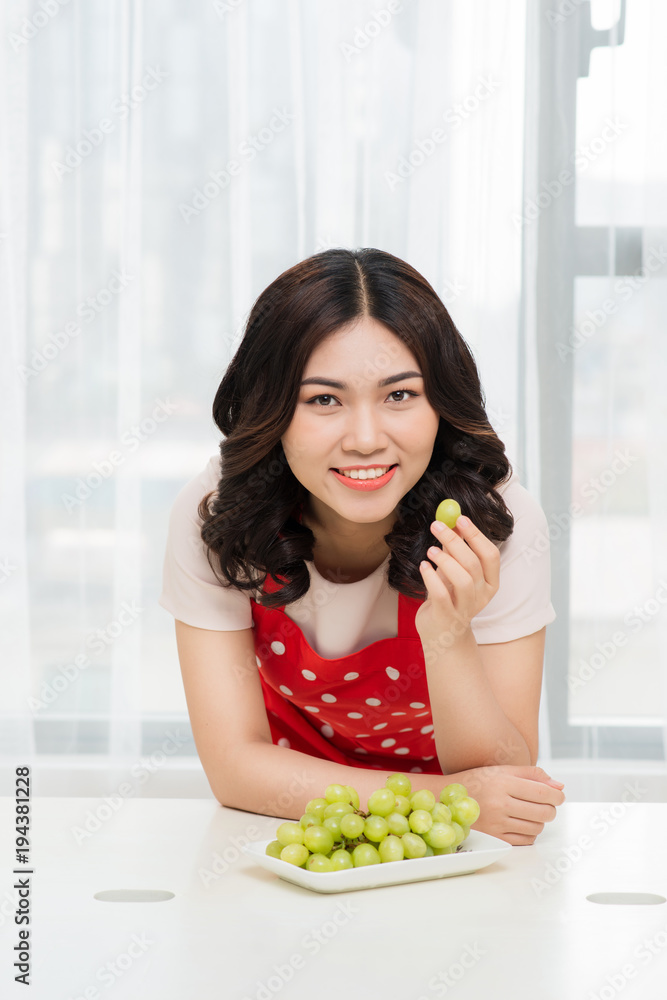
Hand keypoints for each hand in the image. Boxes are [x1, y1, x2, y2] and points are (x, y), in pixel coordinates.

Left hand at [414, 515, 499, 643]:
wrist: (443, 636)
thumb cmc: (449, 598)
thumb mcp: (454, 573)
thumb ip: (455, 552)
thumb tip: (451, 521)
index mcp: (490, 583)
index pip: (490, 555)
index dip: (476, 535)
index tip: (460, 519)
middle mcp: (482, 596)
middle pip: (474, 564)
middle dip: (455, 541)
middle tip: (437, 525)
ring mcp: (466, 608)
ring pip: (463, 580)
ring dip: (445, 560)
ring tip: (431, 550)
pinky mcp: (447, 617)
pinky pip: (441, 594)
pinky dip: (431, 577)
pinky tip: (423, 566)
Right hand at [449, 764, 565, 845]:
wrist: (448, 799)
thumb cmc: (479, 781)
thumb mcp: (502, 770)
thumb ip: (532, 775)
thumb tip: (559, 786)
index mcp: (503, 782)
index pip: (542, 792)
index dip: (557, 795)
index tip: (559, 796)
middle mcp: (500, 803)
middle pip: (543, 812)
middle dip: (550, 809)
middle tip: (546, 804)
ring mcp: (496, 823)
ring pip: (536, 828)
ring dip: (539, 821)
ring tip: (529, 812)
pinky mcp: (494, 838)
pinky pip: (526, 840)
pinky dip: (529, 832)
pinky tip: (520, 823)